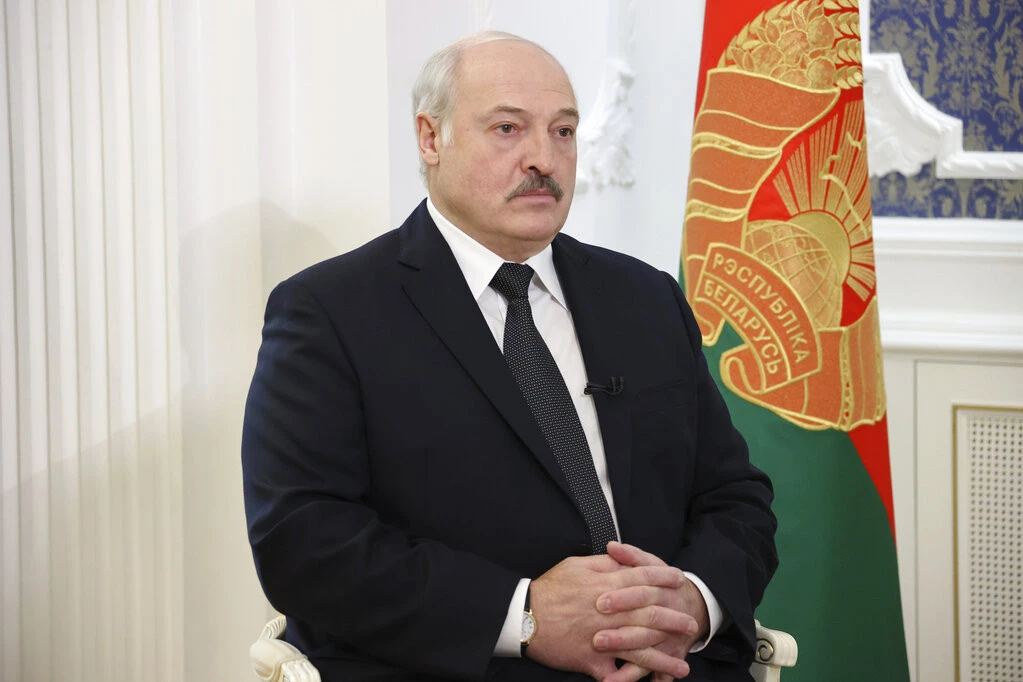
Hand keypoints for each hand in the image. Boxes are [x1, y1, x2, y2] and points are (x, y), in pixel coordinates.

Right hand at [526, 553, 692, 680]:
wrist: (523, 616)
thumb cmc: (549, 589)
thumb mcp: (575, 565)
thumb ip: (603, 563)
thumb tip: (623, 557)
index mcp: (606, 586)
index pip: (642, 578)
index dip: (663, 577)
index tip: (679, 579)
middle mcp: (609, 612)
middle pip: (649, 614)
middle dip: (673, 619)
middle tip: (691, 625)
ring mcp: (602, 638)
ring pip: (640, 649)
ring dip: (664, 658)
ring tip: (683, 666)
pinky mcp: (591, 659)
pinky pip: (615, 674)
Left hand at [590, 542, 709, 681]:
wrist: (693, 607)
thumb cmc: (663, 584)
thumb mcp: (651, 564)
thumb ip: (631, 556)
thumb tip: (612, 546)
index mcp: (662, 589)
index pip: (642, 592)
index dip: (622, 597)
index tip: (600, 602)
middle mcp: (669, 615)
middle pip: (647, 625)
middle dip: (622, 634)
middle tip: (597, 639)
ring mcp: (670, 639)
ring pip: (651, 652)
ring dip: (630, 661)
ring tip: (607, 668)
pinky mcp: (670, 657)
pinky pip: (660, 673)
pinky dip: (645, 680)